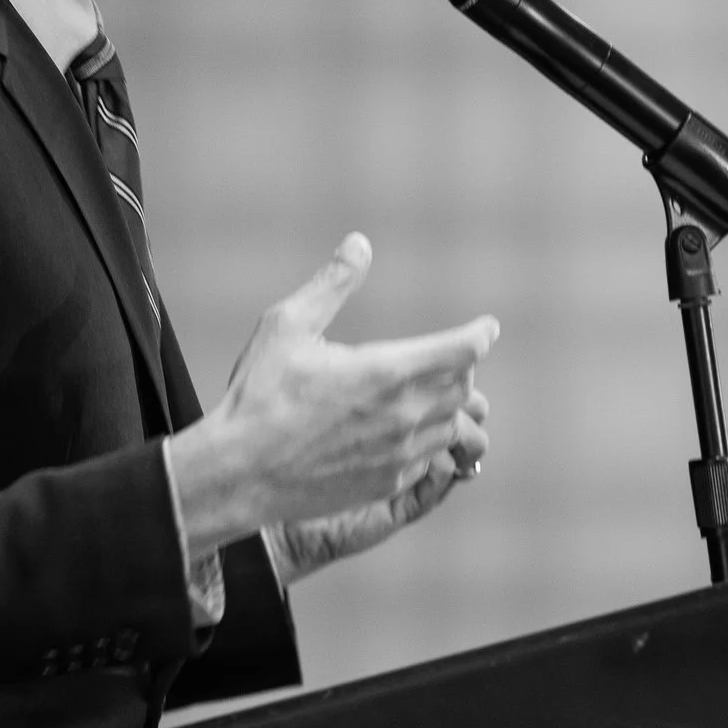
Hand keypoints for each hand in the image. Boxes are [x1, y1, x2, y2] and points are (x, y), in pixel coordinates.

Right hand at [165, 234, 496, 554]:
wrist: (240, 472)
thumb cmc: (259, 394)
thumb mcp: (288, 325)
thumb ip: (332, 284)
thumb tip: (359, 244)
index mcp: (386, 371)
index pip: (460, 351)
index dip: (480, 335)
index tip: (487, 328)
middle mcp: (404, 415)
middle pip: (463, 388)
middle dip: (460, 369)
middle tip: (448, 358)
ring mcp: (400, 454)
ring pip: (453, 427)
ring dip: (449, 406)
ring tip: (434, 394)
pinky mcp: (389, 483)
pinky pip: (431, 459)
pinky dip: (430, 440)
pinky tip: (408, 432)